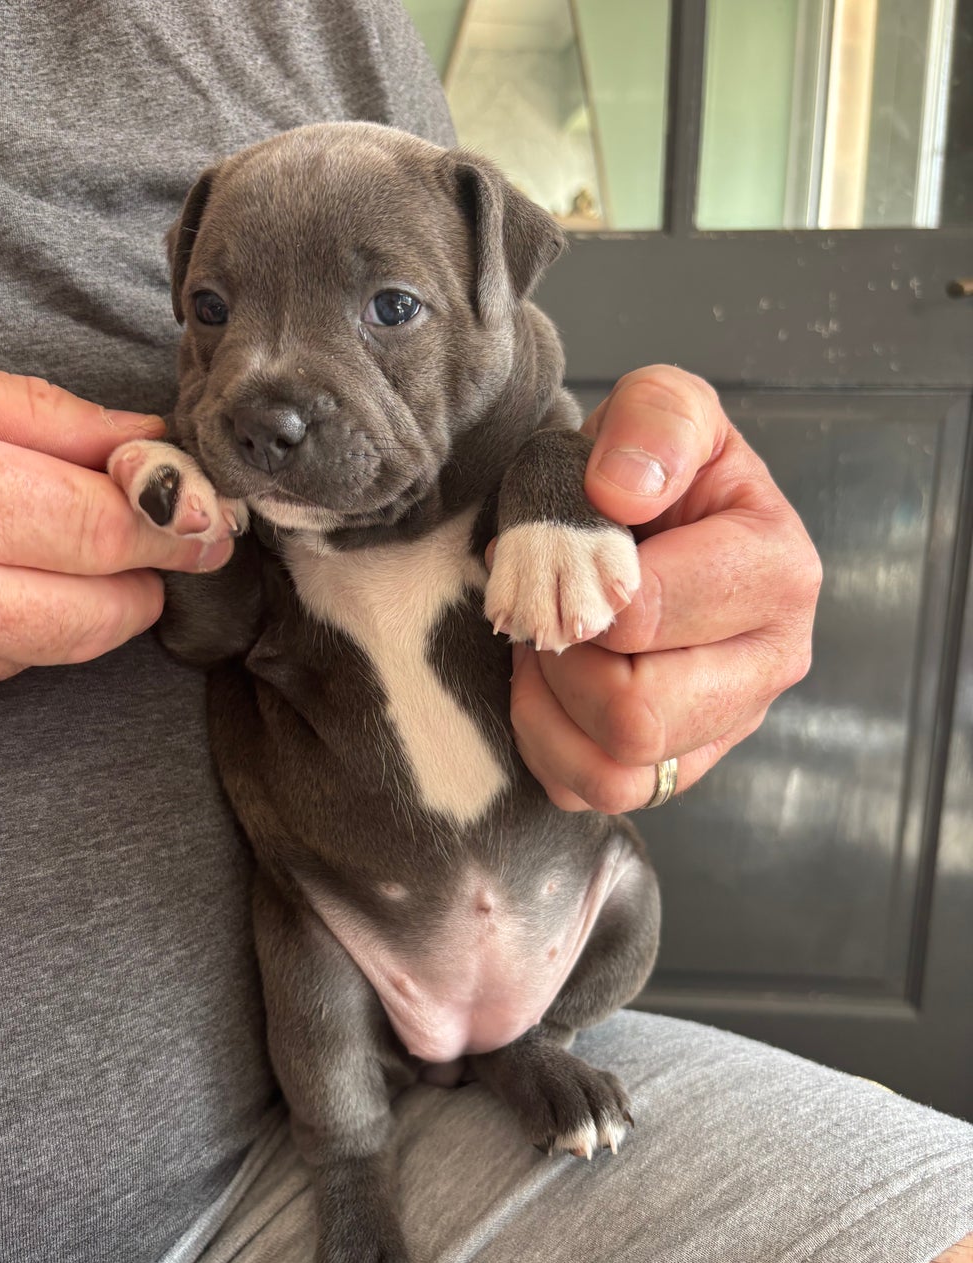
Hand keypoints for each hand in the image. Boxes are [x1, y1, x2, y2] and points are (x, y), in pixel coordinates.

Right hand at [0, 348, 234, 714]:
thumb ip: (33, 418)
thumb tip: (143, 444)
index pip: (112, 527)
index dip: (181, 521)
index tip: (214, 510)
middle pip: (104, 611)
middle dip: (142, 570)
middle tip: (140, 525)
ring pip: (54, 650)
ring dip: (77, 602)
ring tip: (36, 540)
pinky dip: (8, 632)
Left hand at [509, 366, 821, 812]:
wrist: (642, 518)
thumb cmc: (651, 468)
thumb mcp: (661, 407)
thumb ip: (654, 423)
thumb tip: (622, 491)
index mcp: (777, 571)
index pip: (643, 618)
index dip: (573, 597)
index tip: (556, 557)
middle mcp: (771, 662)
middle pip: (637, 715)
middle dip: (563, 665)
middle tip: (548, 616)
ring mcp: (728, 725)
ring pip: (617, 774)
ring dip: (552, 714)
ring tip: (547, 653)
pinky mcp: (682, 765)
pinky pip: (595, 793)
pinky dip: (551, 749)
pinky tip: (553, 692)